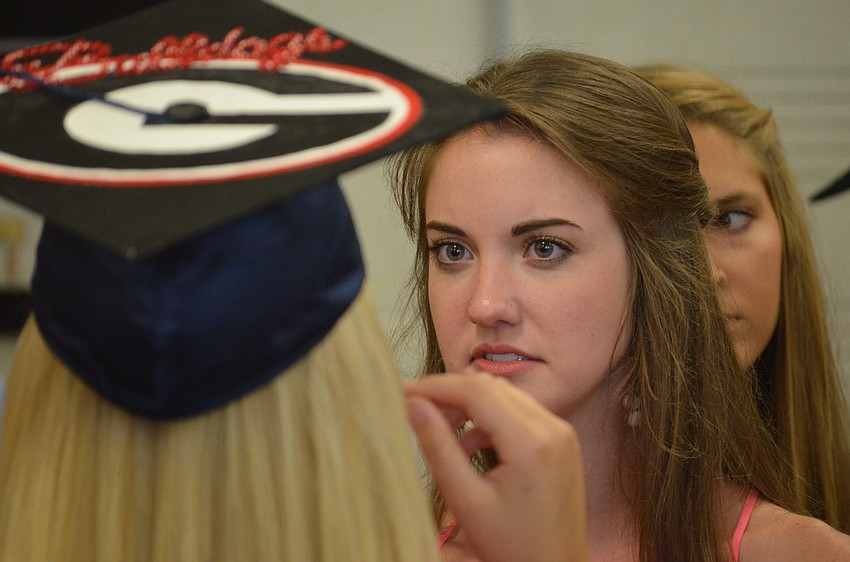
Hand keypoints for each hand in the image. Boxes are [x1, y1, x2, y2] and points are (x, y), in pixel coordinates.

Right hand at [405, 372, 588, 561]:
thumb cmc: (512, 548)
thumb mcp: (466, 500)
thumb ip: (438, 447)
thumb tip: (413, 405)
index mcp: (531, 442)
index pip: (476, 391)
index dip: (435, 386)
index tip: (402, 391)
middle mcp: (553, 428)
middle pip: (491, 388)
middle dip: (450, 393)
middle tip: (416, 408)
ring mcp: (562, 433)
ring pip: (506, 397)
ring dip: (470, 405)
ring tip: (440, 429)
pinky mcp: (562, 442)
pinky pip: (521, 414)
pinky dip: (490, 419)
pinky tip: (468, 445)